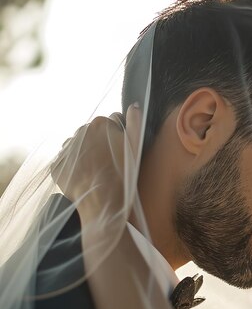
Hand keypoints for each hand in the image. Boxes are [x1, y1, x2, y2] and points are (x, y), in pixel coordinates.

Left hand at [51, 105, 141, 223]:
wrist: (103, 202)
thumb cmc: (124, 175)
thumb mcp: (136, 147)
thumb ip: (135, 122)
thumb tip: (134, 105)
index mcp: (100, 124)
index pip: (111, 123)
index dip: (119, 136)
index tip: (122, 151)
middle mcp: (80, 131)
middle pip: (93, 134)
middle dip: (100, 144)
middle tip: (110, 164)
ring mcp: (66, 149)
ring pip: (79, 148)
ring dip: (86, 155)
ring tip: (97, 172)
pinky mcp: (57, 166)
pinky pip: (67, 163)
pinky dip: (74, 169)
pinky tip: (86, 178)